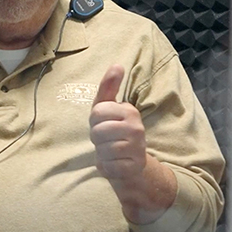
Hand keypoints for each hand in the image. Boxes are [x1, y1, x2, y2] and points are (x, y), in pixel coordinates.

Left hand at [89, 65, 146, 182]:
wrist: (130, 163)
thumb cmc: (114, 131)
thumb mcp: (107, 108)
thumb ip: (108, 87)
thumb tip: (117, 65)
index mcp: (129, 110)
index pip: (96, 112)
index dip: (94, 121)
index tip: (103, 124)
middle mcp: (136, 127)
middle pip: (97, 131)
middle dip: (97, 138)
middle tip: (107, 140)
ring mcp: (137, 148)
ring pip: (102, 149)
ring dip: (102, 153)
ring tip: (111, 150)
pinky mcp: (133, 166)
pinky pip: (108, 165)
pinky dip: (107, 166)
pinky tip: (115, 162)